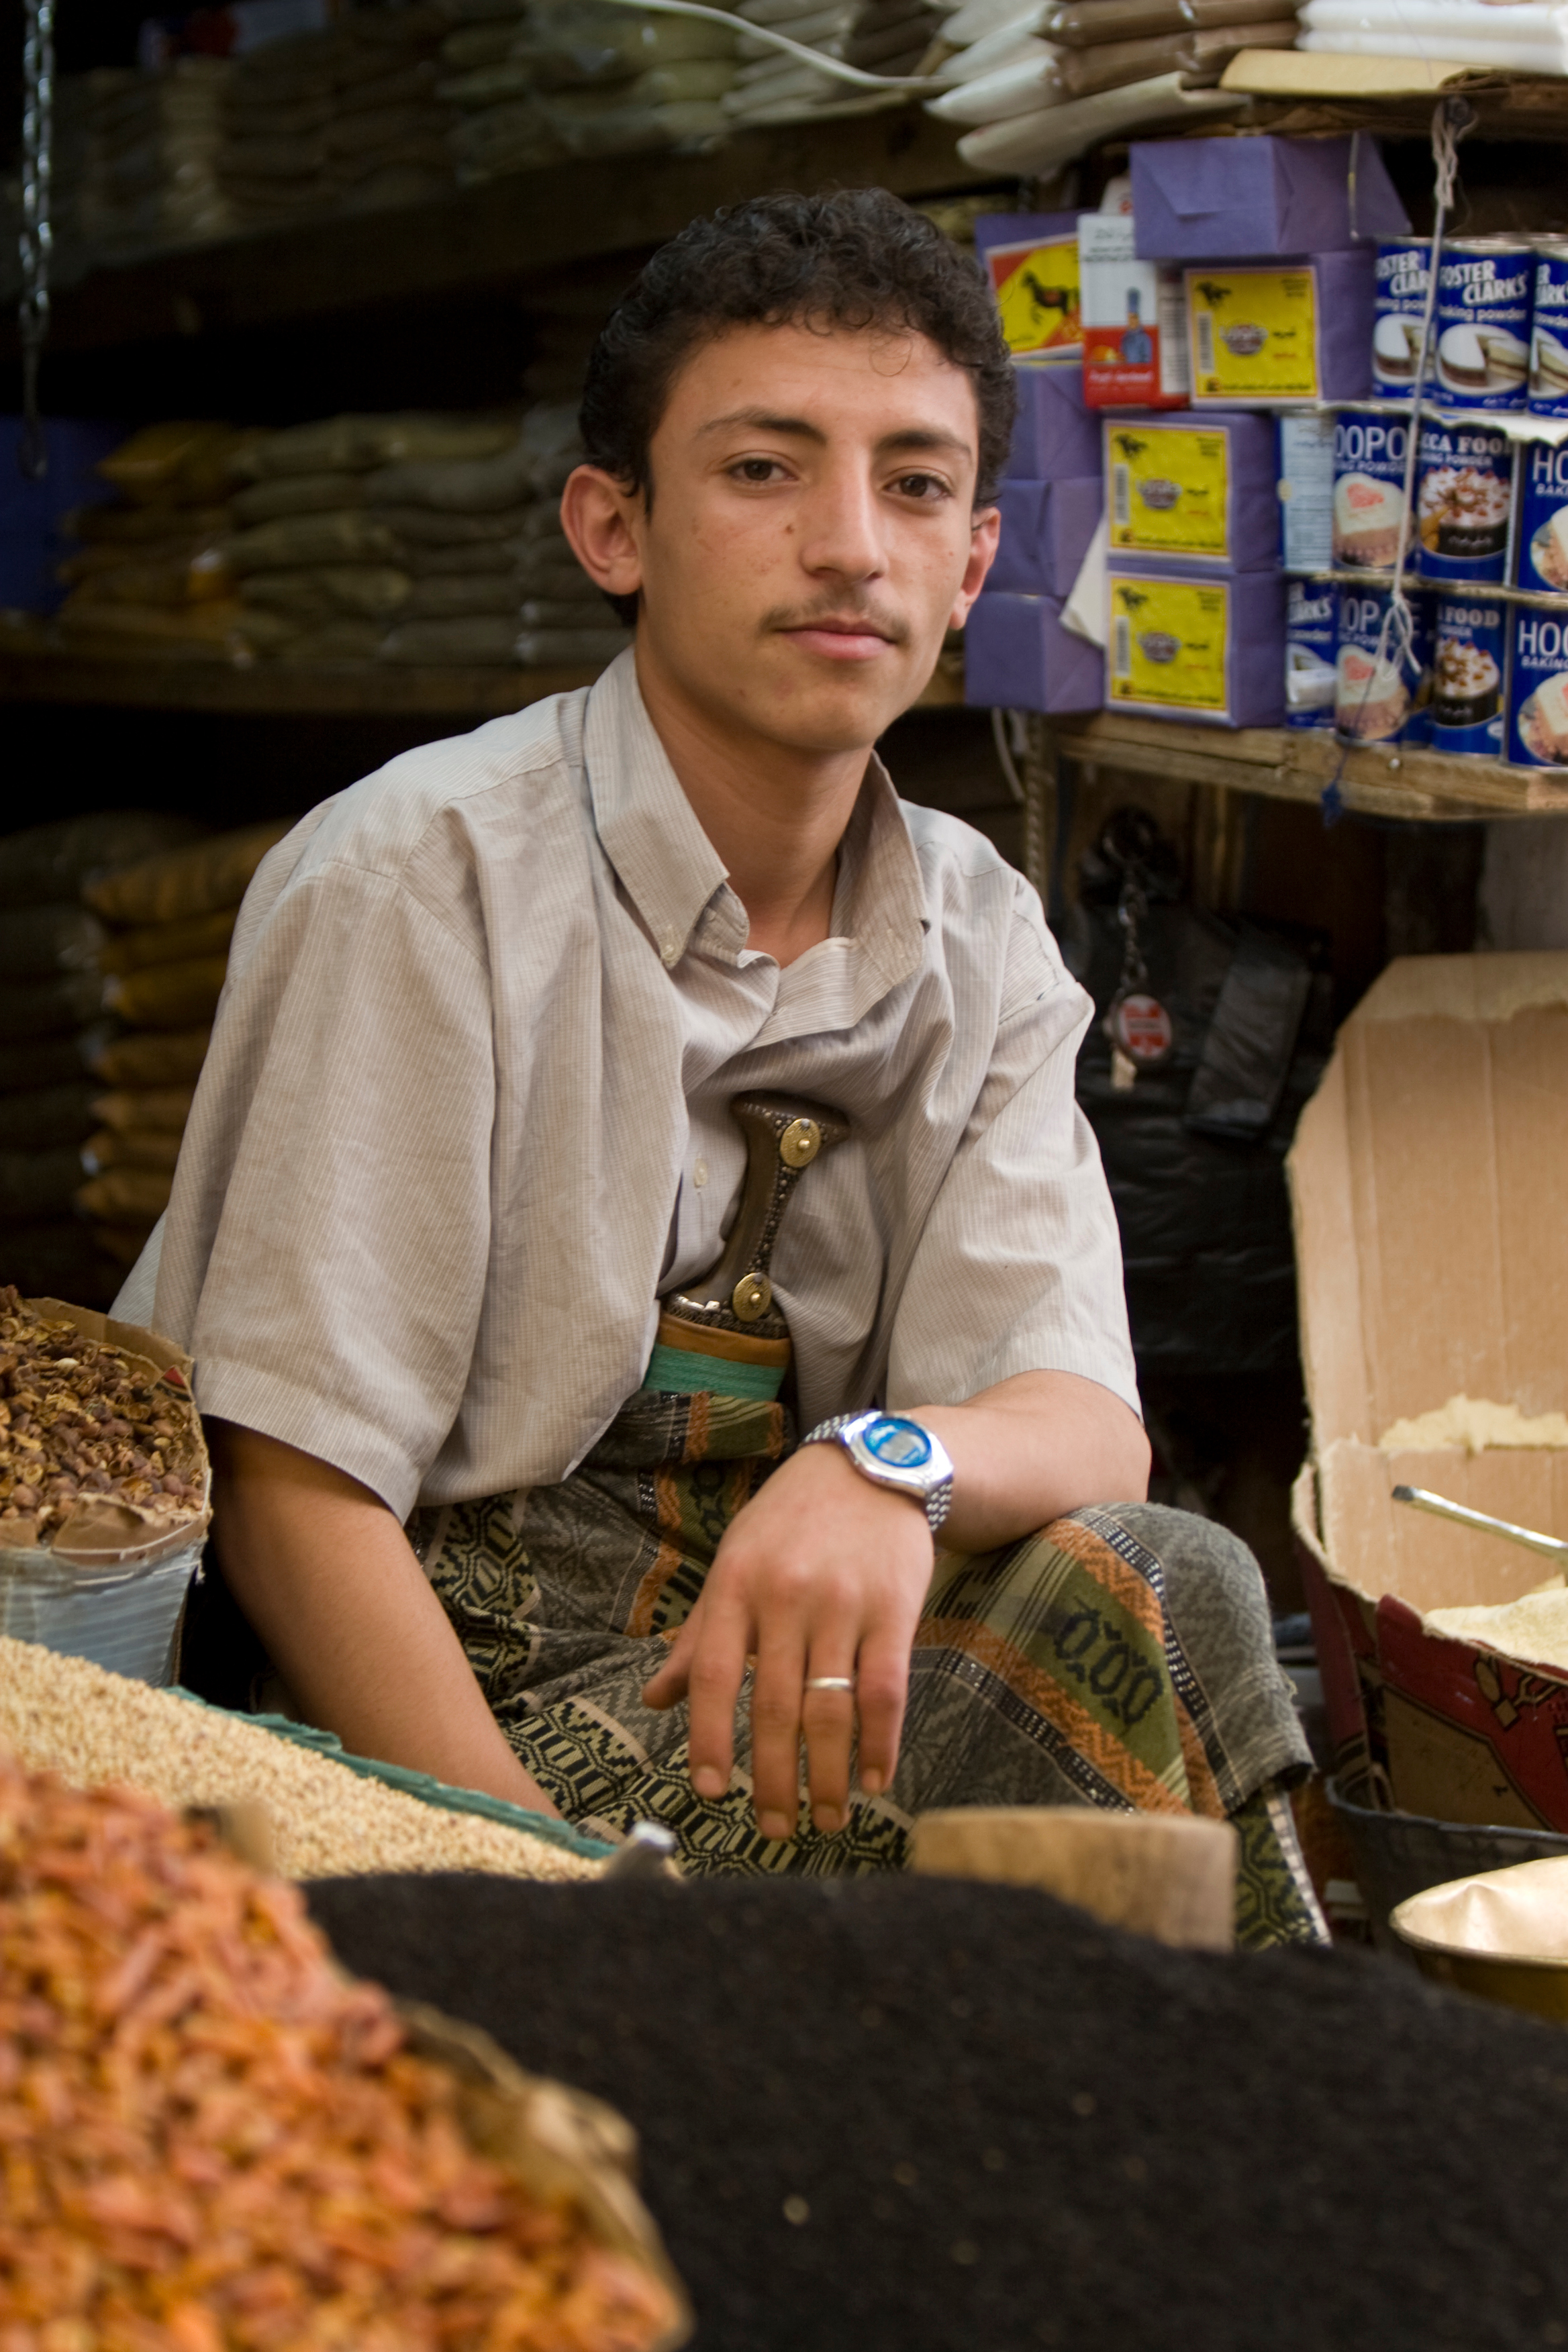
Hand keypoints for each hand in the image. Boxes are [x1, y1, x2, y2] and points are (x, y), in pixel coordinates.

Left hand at [641, 1441, 933, 1838]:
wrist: (872, 1466)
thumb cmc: (791, 1522)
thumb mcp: (734, 1561)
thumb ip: (699, 1635)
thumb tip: (655, 1700)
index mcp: (735, 1584)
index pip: (713, 1675)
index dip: (709, 1738)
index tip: (711, 1792)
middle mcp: (785, 1596)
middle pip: (772, 1706)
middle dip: (772, 1779)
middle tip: (775, 1828)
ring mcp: (842, 1603)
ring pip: (830, 1709)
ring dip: (826, 1776)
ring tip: (826, 1820)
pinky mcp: (895, 1608)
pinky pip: (886, 1690)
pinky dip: (880, 1744)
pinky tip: (874, 1779)